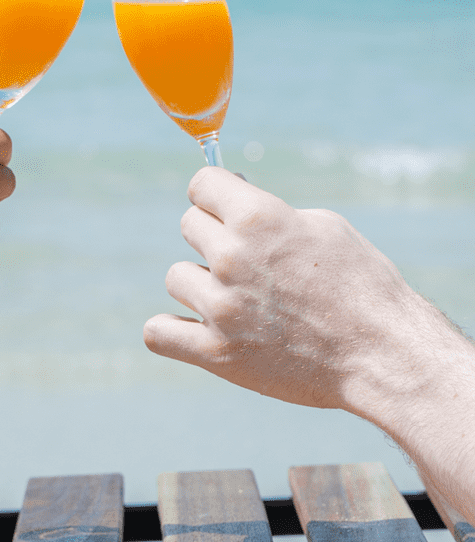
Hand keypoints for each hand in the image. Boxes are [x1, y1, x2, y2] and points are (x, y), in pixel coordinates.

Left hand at [144, 166, 427, 412]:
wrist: (383, 356)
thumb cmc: (362, 286)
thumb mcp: (323, 227)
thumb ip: (268, 212)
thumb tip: (231, 197)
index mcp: (258, 218)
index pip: (202, 185)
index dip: (215, 195)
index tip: (224, 208)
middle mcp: (231, 257)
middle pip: (189, 225)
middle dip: (214, 236)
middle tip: (246, 261)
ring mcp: (220, 307)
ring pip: (177, 277)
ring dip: (201, 284)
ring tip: (237, 301)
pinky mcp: (216, 353)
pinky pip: (158, 333)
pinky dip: (171, 331)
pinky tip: (192, 329)